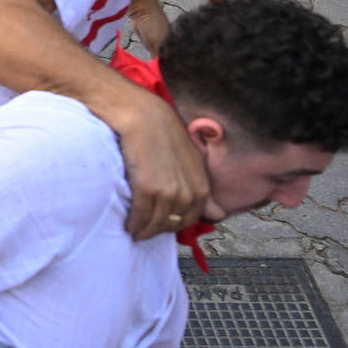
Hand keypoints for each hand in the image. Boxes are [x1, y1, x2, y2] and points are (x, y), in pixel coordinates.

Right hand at [114, 92, 211, 238]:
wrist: (143, 117)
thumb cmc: (165, 135)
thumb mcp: (191, 163)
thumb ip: (203, 192)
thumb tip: (219, 216)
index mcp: (201, 188)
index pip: (189, 221)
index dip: (172, 225)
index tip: (158, 224)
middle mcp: (188, 193)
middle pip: (171, 225)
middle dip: (157, 230)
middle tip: (143, 229)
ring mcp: (168, 192)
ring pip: (155, 224)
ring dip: (143, 231)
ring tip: (133, 230)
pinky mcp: (147, 189)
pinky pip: (140, 216)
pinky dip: (133, 224)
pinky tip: (128, 225)